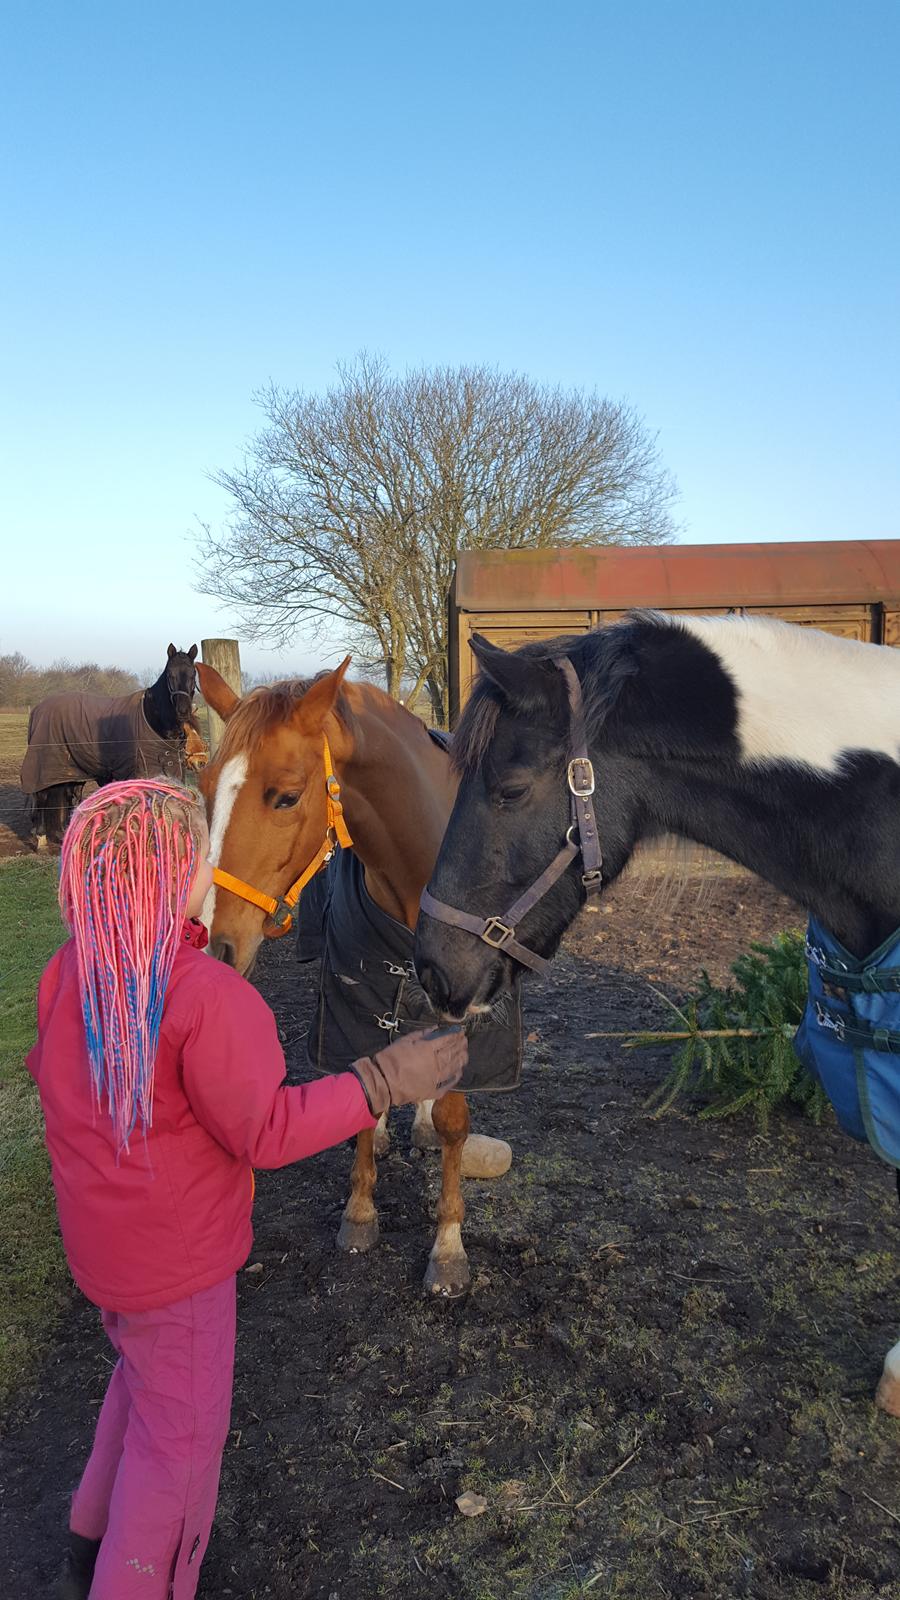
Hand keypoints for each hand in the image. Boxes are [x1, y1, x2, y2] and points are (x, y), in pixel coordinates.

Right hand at [351, 1027, 467, 1115]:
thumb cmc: (391, 1059)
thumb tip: (435, 1028)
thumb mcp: (404, 1041)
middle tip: (465, 1040)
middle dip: (460, 1045)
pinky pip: (448, 1083)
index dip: (454, 1035)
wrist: (383, 1082)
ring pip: (453, 1067)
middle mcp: (435, 1063)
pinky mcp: (433, 1091)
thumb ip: (421, 1034)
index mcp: (427, 1049)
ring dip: (461, 1059)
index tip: (460, 1031)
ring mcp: (436, 1078)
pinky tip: (459, 1072)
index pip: (446, 1039)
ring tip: (466, 1054)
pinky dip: (455, 1077)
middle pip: (452, 1052)